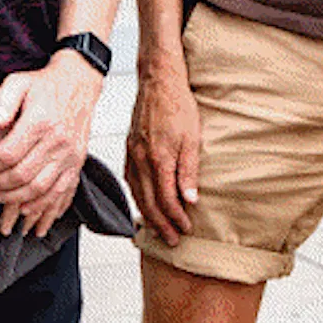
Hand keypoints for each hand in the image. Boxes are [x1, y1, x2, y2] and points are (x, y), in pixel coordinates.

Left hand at [0, 53, 100, 236]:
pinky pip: (61, 191)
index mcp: (41, 122)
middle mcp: (59, 141)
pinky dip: (42, 203)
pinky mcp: (77, 162)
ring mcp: (71, 154)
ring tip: (1, 194)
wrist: (79, 83)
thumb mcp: (18, 83)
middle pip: (23, 175)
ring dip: (17, 197)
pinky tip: (26, 205)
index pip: (8, 155)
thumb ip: (2, 103)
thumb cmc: (45, 84)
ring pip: (41, 188)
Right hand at [124, 58, 202, 243]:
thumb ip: (189, 171)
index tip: (186, 229)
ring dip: (148, 214)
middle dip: (161, 224)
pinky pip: (131, 180)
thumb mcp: (193, 138)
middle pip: (149, 202)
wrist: (158, 83)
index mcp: (159, 159)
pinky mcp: (130, 149)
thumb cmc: (178, 106)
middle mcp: (141, 160)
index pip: (167, 199)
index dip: (176, 218)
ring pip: (137, 193)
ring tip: (158, 228)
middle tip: (172, 240)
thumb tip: (190, 199)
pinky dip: (137, 196)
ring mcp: (132, 155)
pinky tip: (143, 202)